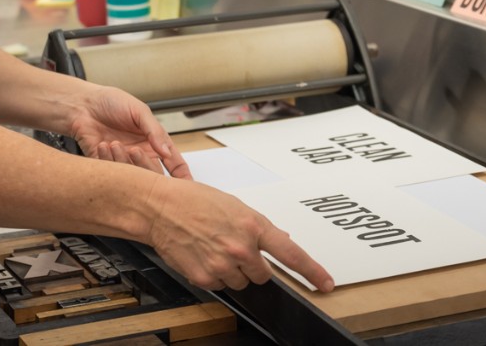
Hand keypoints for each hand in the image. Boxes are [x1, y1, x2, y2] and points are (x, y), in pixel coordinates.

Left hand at [67, 85, 191, 178]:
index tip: (188, 187)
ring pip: (133, 177)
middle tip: (135, 152)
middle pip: (155, 176)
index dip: (183, 177)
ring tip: (114, 142)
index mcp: (154, 142)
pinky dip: (109, 160)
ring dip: (124, 160)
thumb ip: (155, 131)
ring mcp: (124, 162)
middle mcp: (141, 155)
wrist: (83, 105)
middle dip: (147, 168)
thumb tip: (167, 152)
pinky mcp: (106, 167)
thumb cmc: (111, 102)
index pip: (174, 164)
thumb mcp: (139, 111)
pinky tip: (103, 144)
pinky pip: (113, 174)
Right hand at [144, 176, 333, 292]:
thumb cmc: (194, 201)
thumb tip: (281, 242)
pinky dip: (214, 275)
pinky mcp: (206, 277)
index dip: (312, 271)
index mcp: (252, 225)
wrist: (160, 208)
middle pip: (264, 274)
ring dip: (233, 271)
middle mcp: (241, 247)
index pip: (291, 254)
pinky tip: (202, 255)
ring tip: (214, 248)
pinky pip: (221, 285)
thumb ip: (258, 228)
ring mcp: (223, 265)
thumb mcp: (234, 206)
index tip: (325, 283)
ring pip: (243, 282)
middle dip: (253, 265)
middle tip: (234, 247)